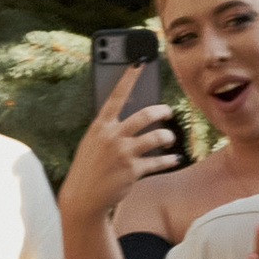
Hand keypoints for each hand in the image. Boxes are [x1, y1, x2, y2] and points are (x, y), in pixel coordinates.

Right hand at [65, 83, 183, 224]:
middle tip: (168, 111)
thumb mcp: (94, 141)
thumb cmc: (90, 165)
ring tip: (170, 139)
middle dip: (162, 111)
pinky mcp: (133, 170)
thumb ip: (111, 127)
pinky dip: (169, 160)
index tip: (139, 63)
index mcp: (100, 125)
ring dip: (168, 137)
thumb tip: (137, 115)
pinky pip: (159, 161)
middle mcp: (112, 136)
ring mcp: (123, 153)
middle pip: (145, 115)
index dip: (129, 78)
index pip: (116, 96)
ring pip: (157, 138)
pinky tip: (175, 158)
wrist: (84, 196)